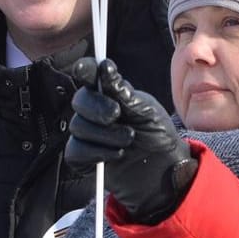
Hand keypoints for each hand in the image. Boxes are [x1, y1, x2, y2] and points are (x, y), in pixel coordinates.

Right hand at [64, 58, 194, 224]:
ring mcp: (88, 134)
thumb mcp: (146, 110)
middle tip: (117, 115)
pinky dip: (96, 153)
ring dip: (105, 135)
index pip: (89, 76)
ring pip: (78, 127)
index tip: (86, 69)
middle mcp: (95, 111)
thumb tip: (104, 67)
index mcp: (110, 94)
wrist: (164, 170)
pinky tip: (116, 155)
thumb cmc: (157, 135)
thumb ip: (122, 92)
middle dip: (97, 108)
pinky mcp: (84, 158)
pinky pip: (75, 152)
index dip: (84, 70)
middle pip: (79, 101)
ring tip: (127, 141)